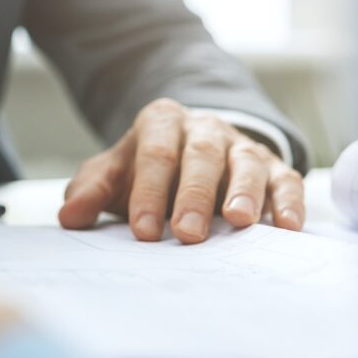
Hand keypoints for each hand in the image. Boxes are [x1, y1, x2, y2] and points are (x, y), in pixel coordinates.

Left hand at [58, 98, 304, 243]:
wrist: (187, 151)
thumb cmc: (146, 169)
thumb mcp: (112, 174)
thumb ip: (90, 190)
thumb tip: (69, 216)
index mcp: (160, 123)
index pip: (155, 155)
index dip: (148, 193)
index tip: (143, 232)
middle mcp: (204, 129)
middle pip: (201, 156)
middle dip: (194, 195)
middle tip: (188, 233)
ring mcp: (241, 146)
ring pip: (246, 163)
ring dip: (245, 193)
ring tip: (240, 222)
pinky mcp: (273, 166)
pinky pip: (285, 180)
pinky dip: (288, 202)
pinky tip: (286, 227)